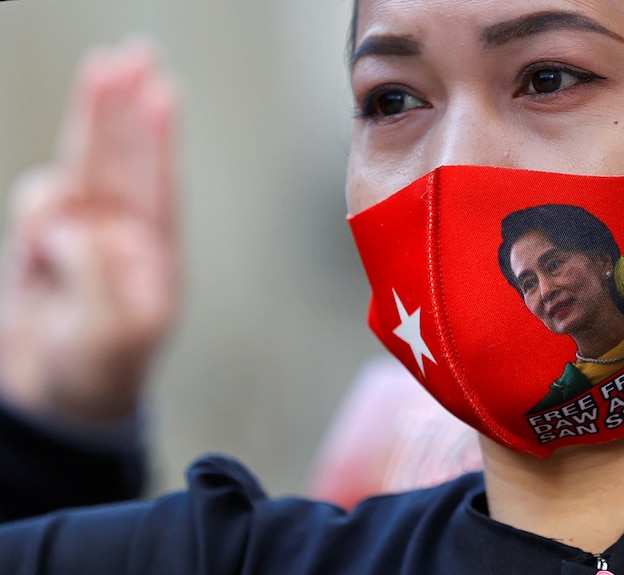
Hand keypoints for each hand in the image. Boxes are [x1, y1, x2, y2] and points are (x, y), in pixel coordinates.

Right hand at [0, 39, 178, 422]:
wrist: (58, 402)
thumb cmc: (103, 372)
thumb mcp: (114, 333)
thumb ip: (97, 274)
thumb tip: (76, 223)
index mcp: (154, 251)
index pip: (157, 180)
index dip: (157, 133)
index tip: (161, 86)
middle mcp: (121, 235)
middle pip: (120, 157)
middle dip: (120, 107)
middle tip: (127, 55)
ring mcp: (80, 236)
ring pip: (75, 173)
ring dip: (69, 181)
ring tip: (61, 251)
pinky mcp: (40, 245)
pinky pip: (38, 207)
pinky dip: (37, 215)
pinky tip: (41, 254)